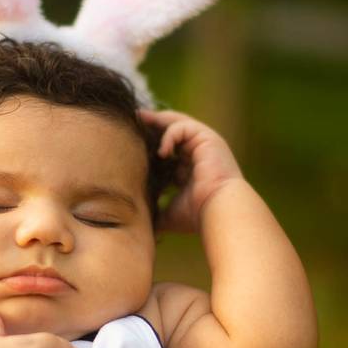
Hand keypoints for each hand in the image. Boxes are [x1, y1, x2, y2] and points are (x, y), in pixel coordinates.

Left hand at [139, 109, 242, 231]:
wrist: (219, 210)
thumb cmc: (197, 215)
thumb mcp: (170, 213)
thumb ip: (155, 214)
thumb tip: (137, 228)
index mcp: (189, 170)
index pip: (167, 152)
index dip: (149, 147)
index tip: (129, 145)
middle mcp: (197, 154)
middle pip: (171, 133)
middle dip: (151, 125)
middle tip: (132, 119)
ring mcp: (203, 144)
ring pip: (176, 123)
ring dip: (156, 121)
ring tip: (138, 119)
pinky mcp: (207, 137)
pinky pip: (181, 127)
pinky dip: (168, 136)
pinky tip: (162, 153)